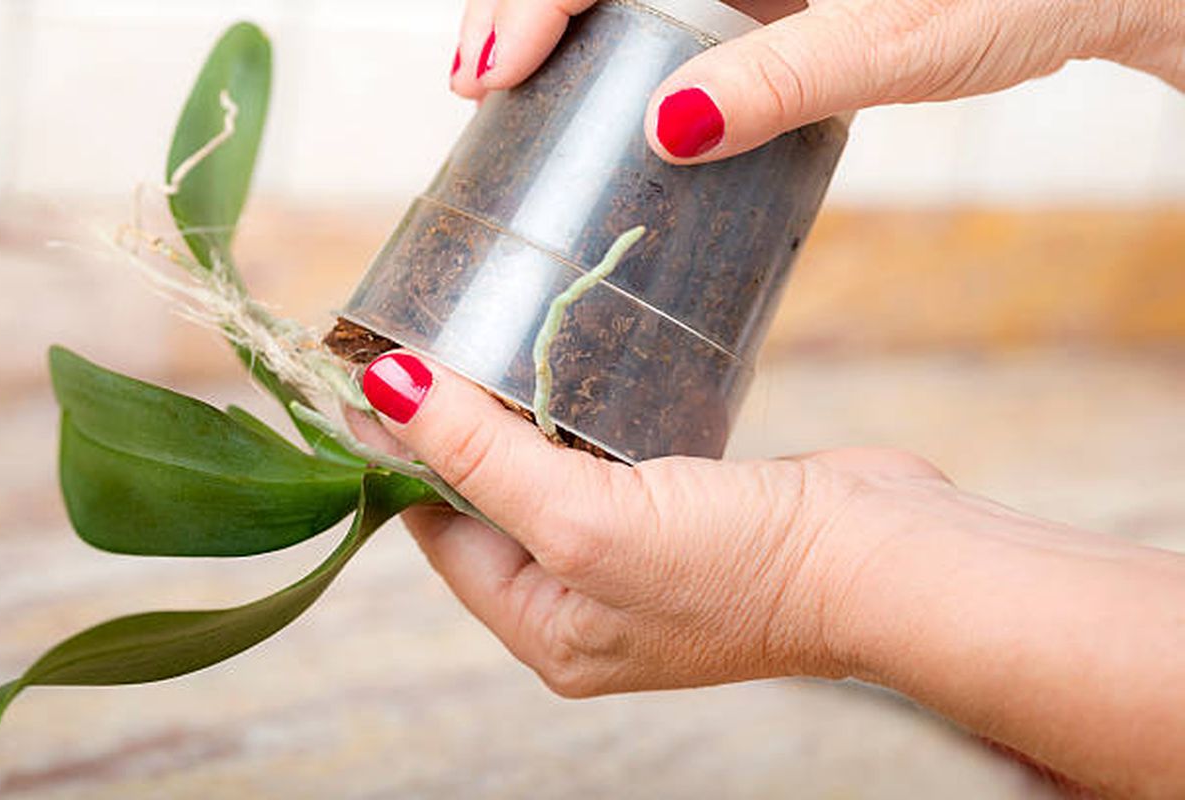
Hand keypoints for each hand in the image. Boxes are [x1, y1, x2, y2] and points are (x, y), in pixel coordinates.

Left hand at [349, 350, 952, 695]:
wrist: (887, 561)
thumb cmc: (742, 568)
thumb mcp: (585, 521)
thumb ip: (481, 458)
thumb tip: (384, 389)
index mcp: (548, 629)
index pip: (442, 535)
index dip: (405, 454)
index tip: (372, 370)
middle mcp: (586, 600)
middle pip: (491, 503)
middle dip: (457, 429)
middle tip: (427, 338)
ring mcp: (638, 554)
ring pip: (548, 472)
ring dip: (519, 414)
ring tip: (484, 339)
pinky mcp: (683, 507)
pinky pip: (606, 455)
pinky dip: (581, 412)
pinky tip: (567, 364)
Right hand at [449, 0, 1183, 162]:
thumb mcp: (894, 39)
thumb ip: (779, 81)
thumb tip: (666, 132)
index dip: (530, 0)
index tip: (485, 72)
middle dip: (524, 7)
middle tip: (477, 85)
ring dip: (562, 23)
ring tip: (506, 85)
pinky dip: (621, 36)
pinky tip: (596, 83)